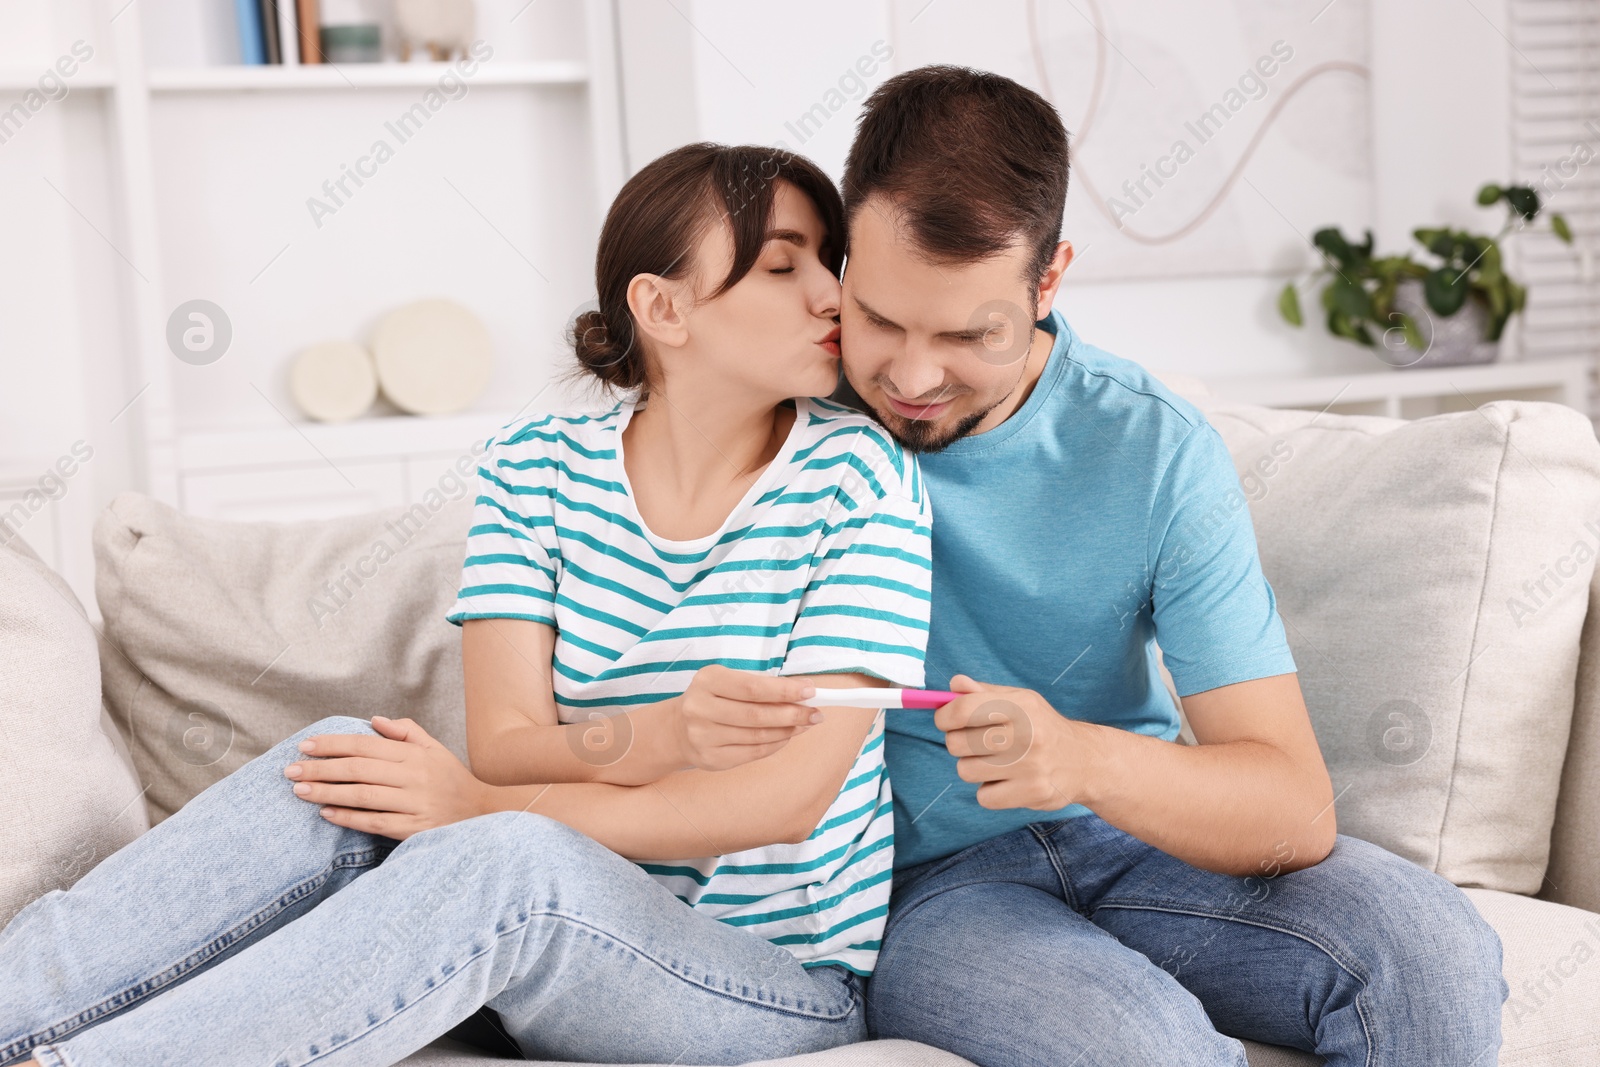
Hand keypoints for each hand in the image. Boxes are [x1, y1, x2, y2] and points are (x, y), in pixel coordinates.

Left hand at [284, 716, 488, 839]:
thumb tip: (373, 720)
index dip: (333, 744)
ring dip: (327, 792)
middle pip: (358, 769)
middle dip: (321, 768)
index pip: (365, 745)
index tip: (305, 746)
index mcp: (415, 755)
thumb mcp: (434, 749)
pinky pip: (374, 822)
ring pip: (362, 795)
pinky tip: (325, 813)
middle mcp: (413, 776)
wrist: (483, 814)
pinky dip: (348, 818)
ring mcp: (414, 803)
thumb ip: (406, 731)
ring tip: (299, 791)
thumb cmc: (452, 780)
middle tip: (290, 770)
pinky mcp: (414, 828)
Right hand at [666, 664, 819, 770]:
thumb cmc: (714, 698)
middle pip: (756, 715)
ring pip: (757, 736)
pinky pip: (753, 753)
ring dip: (788, 730)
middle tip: (816, 712)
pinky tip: (787, 736)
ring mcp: (703, 737)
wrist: (678, 728)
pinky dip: (776, 744)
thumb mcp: (728, 681)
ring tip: (806, 724)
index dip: (784, 690)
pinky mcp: (711, 759)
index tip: (810, 690)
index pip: (752, 687)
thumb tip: (803, 692)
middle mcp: (700, 709)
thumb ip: (761, 685)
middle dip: (792, 713)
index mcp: (707, 681)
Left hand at [934, 675, 1089, 811]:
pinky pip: (984, 797)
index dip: (944, 716)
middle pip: (957, 743)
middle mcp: (1026, 734)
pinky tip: (1006, 781)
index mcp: (1020, 706)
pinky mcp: (1032, 793)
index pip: (963, 709)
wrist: (1085, 761)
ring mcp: (1030, 766)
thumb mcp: (1020, 701)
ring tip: (995, 763)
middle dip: (958, 744)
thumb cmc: (1042, 727)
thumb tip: (954, 685)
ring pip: (966, 771)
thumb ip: (985, 693)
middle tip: (974, 744)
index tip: (945, 721)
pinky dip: (989, 791)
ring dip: (974, 768)